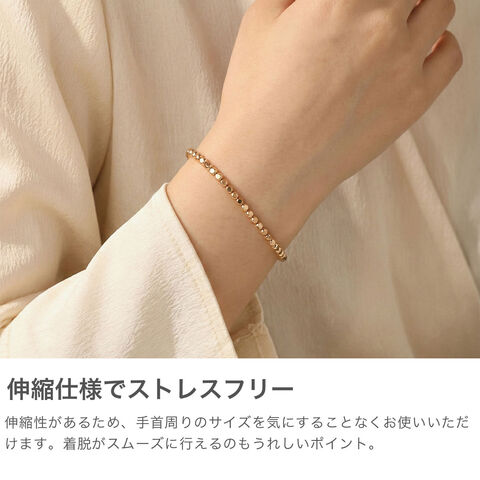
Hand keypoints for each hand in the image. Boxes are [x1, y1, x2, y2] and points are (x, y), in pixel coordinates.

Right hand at [167, 0, 460, 330]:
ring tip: (394, 22)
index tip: (350, 4)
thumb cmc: (256, 100)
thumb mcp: (260, 21)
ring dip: (416, 7)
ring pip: (438, 6)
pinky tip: (419, 48)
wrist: (266, 164)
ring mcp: (404, 62)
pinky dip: (440, 43)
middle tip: (369, 12)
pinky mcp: (414, 101)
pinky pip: (451, 55)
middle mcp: (381, 22)